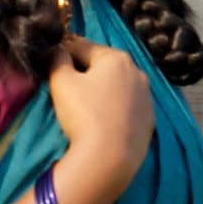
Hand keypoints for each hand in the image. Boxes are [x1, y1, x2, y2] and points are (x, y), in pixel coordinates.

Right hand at [44, 35, 153, 203]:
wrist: (111, 157)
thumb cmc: (84, 113)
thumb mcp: (62, 81)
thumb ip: (58, 59)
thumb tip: (59, 50)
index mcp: (117, 58)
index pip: (82, 46)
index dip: (63, 52)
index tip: (52, 60)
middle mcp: (138, 72)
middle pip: (103, 65)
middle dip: (85, 69)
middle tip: (67, 82)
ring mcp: (148, 97)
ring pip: (118, 85)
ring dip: (102, 87)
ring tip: (85, 101)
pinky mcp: (150, 118)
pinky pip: (127, 105)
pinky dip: (115, 106)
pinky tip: (104, 116)